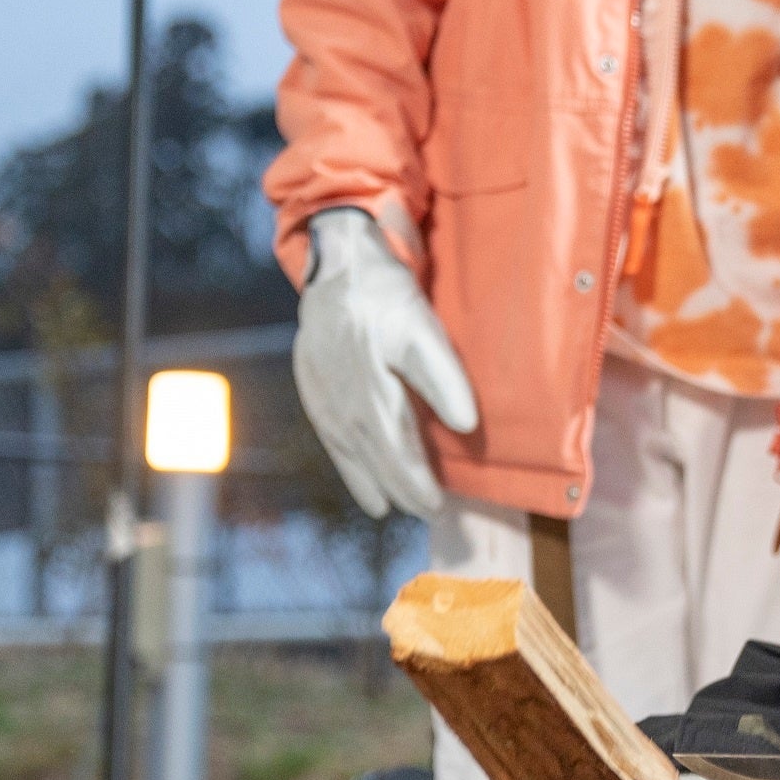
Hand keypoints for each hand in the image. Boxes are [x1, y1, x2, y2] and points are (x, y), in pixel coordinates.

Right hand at [291, 208, 481, 518]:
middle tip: (426, 513)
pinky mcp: (313, 389)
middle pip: (373, 455)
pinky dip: (348, 463)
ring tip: (388, 508)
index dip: (415, 480)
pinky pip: (332, 437)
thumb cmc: (386, 297)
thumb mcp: (423, 329)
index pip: (396, 447)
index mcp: (369, 387)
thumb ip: (444, 378)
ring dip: (370, 481)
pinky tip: (361, 480)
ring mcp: (322, 396)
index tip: (436, 505)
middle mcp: (342, 399)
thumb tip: (467, 426)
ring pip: (349, 450)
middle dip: (398, 488)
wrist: (337, 267)